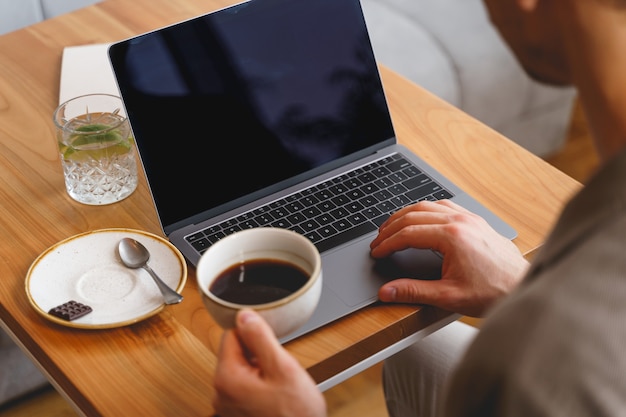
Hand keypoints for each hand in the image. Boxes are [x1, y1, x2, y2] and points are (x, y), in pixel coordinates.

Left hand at [213, 309, 326, 416]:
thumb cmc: (296, 414)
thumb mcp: (282, 367)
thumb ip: (260, 337)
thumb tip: (244, 315)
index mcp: (227, 378)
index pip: (230, 334)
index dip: (253, 334)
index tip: (269, 344)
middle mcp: (220, 393)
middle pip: (235, 352)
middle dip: (257, 353)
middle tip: (278, 369)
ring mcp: (227, 406)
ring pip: (242, 369)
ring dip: (259, 370)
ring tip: (278, 385)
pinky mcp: (236, 413)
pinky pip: (244, 387)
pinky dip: (259, 385)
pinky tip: (275, 395)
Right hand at [370, 200, 527, 316]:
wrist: (523, 288)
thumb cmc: (493, 292)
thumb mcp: (448, 296)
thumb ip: (413, 292)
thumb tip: (388, 291)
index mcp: (452, 236)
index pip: (408, 233)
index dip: (388, 243)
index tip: (377, 251)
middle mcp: (460, 221)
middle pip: (414, 214)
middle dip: (391, 227)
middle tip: (378, 240)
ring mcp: (469, 218)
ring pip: (428, 206)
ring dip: (406, 214)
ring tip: (392, 226)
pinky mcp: (476, 221)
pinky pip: (444, 206)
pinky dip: (425, 210)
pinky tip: (420, 217)